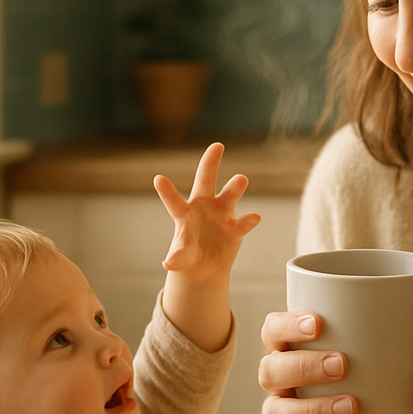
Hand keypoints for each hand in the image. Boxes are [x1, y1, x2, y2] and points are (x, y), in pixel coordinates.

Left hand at [155, 142, 260, 286]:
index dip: (167, 191)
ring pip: (229, 195)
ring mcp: (222, 214)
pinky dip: (249, 221)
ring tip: (241, 179)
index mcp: (185, 213)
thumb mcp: (180, 259)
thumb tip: (168, 263)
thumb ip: (176, 258)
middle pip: (206, 181)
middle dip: (210, 163)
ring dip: (235, 187)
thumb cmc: (187, 257)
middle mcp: (204, 207)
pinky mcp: (236, 228)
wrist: (205, 267)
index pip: (174, 201)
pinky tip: (254, 218)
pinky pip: (244, 222)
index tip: (158, 179)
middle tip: (217, 146)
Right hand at [258, 310, 374, 413]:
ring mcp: (281, 411)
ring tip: (352, 407)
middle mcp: (277, 378)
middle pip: (271, 370)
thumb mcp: (366, 347)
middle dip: (305, 367)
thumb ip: (381, 328)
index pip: (273, 330)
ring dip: (315, 410)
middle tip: (343, 365)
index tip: (319, 323)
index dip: (288, 325)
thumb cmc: (362, 368)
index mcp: (287, 346)